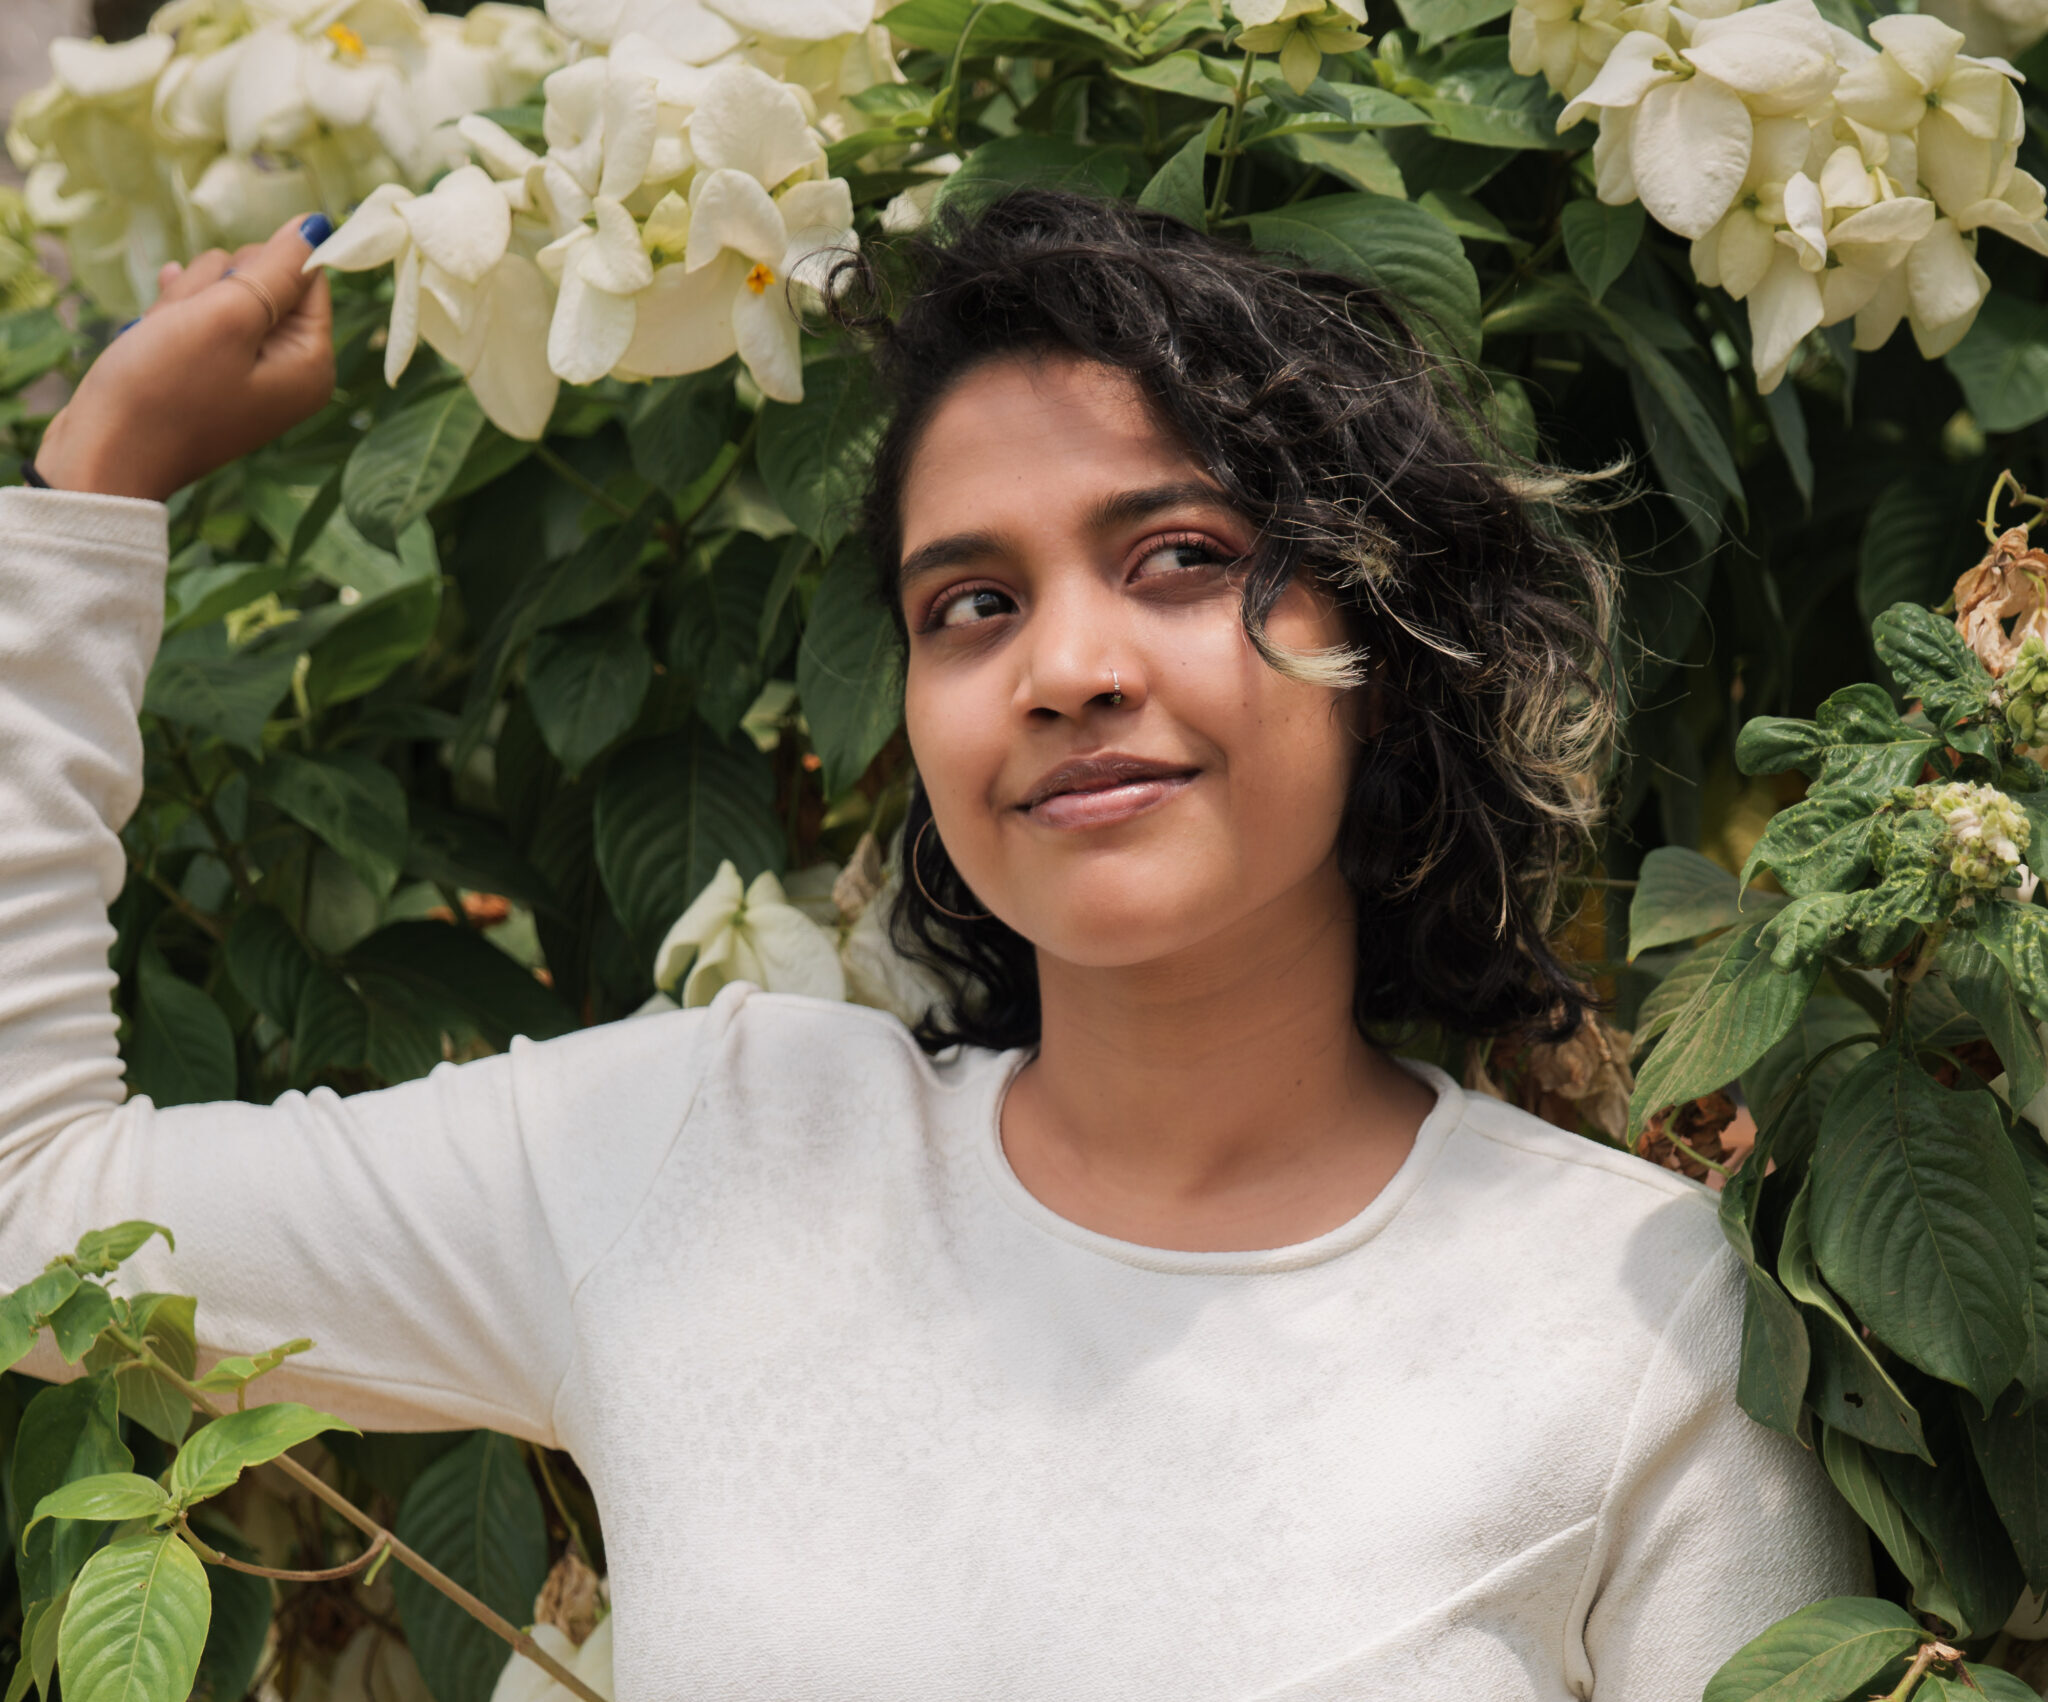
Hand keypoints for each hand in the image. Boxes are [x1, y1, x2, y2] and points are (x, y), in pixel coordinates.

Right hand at [34, 215, 336, 502]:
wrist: (105, 456)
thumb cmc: (166, 388)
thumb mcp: (229, 316)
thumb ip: (278, 269)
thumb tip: (317, 226)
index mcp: (313, 363)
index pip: (307, 276)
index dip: (258, 267)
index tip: (225, 296)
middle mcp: (290, 372)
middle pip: (261, 284)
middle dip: (215, 289)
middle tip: (189, 327)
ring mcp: (247, 376)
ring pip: (220, 298)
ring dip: (186, 304)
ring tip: (165, 338)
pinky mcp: (207, 376)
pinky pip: (195, 323)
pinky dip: (172, 319)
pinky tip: (153, 325)